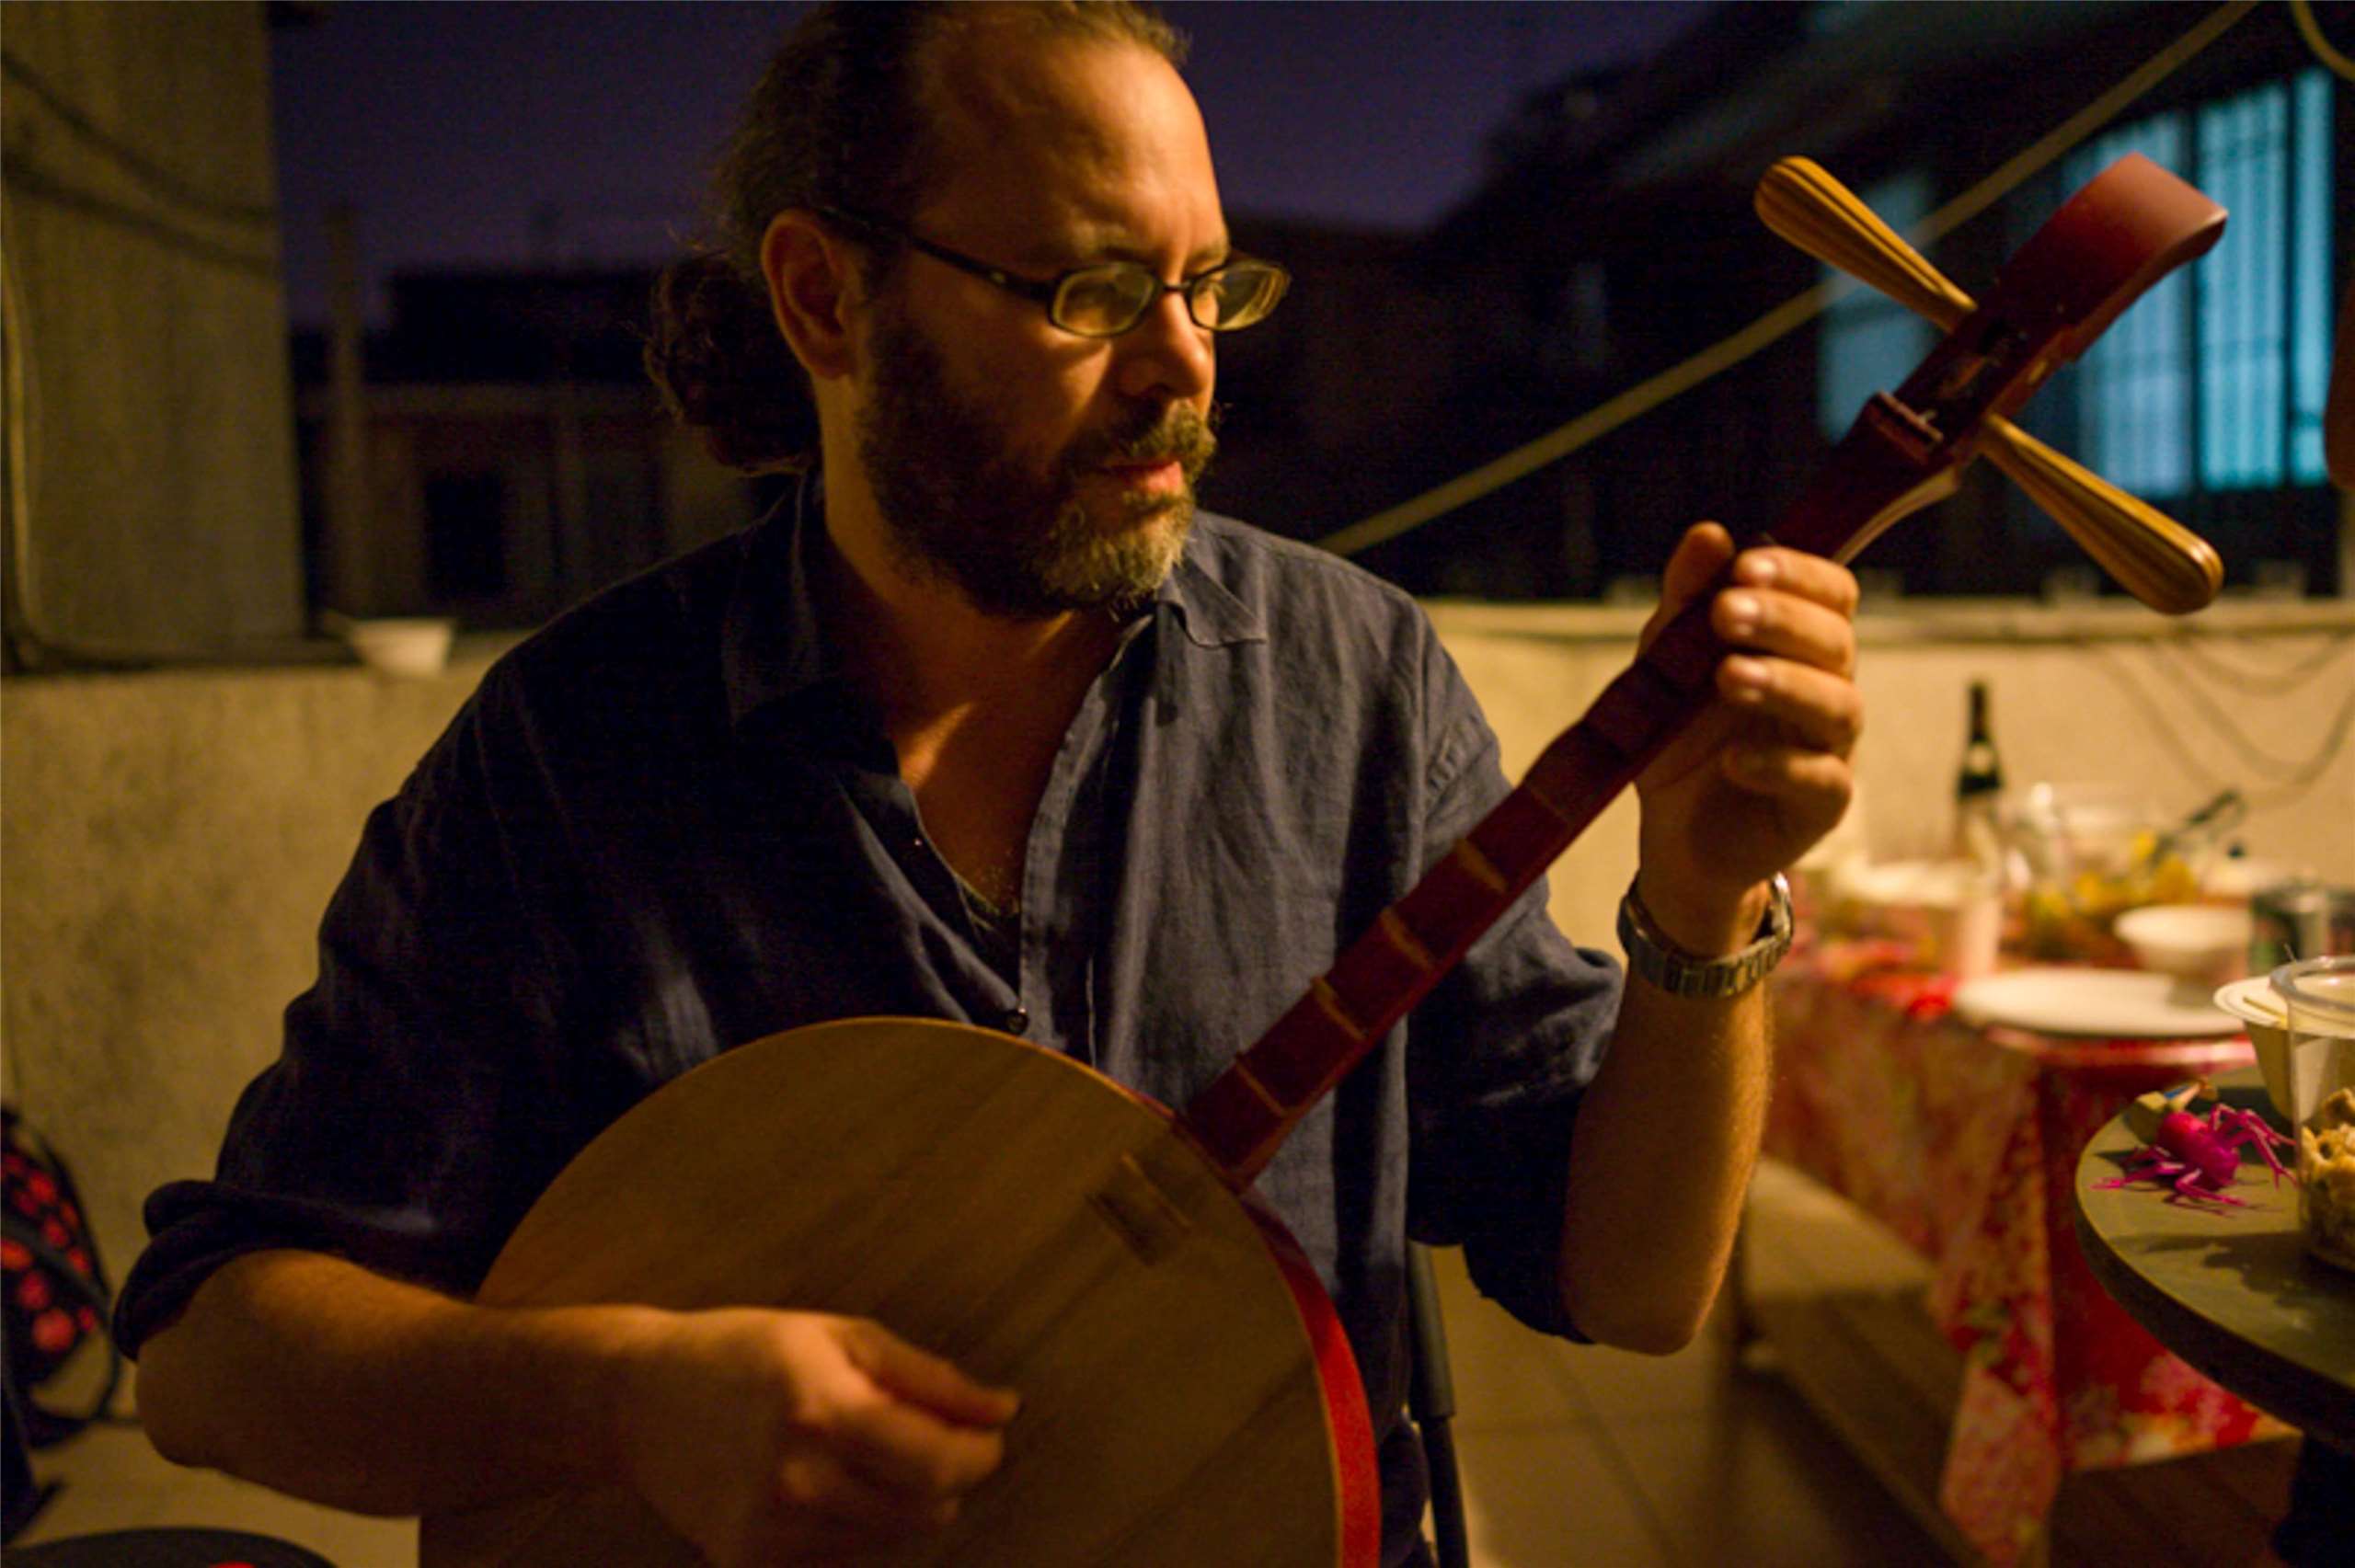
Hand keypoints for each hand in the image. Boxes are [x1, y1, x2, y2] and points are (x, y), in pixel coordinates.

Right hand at [611, 1308, 1018, 1565]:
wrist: (638, 1401)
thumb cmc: (746, 1353)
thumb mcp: (840, 1337)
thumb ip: (929, 1378)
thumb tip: (1003, 1409)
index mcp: (822, 1410)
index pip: (942, 1464)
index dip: (981, 1453)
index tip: (987, 1434)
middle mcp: (797, 1481)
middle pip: (927, 1509)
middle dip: (945, 1474)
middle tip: (921, 1436)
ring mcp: (770, 1534)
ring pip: (894, 1537)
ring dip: (903, 1500)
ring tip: (860, 1452)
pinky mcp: (751, 1566)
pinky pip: (847, 1558)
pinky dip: (857, 1524)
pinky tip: (824, 1483)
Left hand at [1632, 524, 1861, 950]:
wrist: (1671, 831)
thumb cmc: (1679, 734)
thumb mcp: (1666, 661)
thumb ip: (1686, 602)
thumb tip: (1710, 534)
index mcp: (1797, 645)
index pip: (1830, 595)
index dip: (1799, 574)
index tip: (1746, 565)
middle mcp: (1825, 688)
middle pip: (1836, 643)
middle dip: (1782, 621)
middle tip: (1724, 612)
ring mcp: (1829, 748)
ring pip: (1838, 706)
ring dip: (1784, 684)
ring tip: (1728, 677)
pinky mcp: (1820, 806)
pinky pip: (1822, 781)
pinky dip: (1780, 765)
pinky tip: (1736, 759)